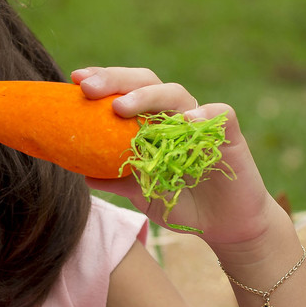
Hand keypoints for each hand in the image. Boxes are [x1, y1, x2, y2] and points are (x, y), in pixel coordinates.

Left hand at [71, 66, 279, 250]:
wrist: (224, 226)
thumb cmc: (182, 202)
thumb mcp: (142, 193)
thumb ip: (116, 180)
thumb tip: (82, 174)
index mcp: (152, 122)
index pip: (126, 90)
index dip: (104, 81)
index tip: (76, 80)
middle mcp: (175, 115)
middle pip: (147, 82)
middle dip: (116, 80)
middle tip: (89, 87)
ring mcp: (202, 123)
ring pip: (176, 94)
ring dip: (147, 97)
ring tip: (121, 106)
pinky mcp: (229, 136)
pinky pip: (219, 115)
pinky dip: (203, 114)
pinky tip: (186, 121)